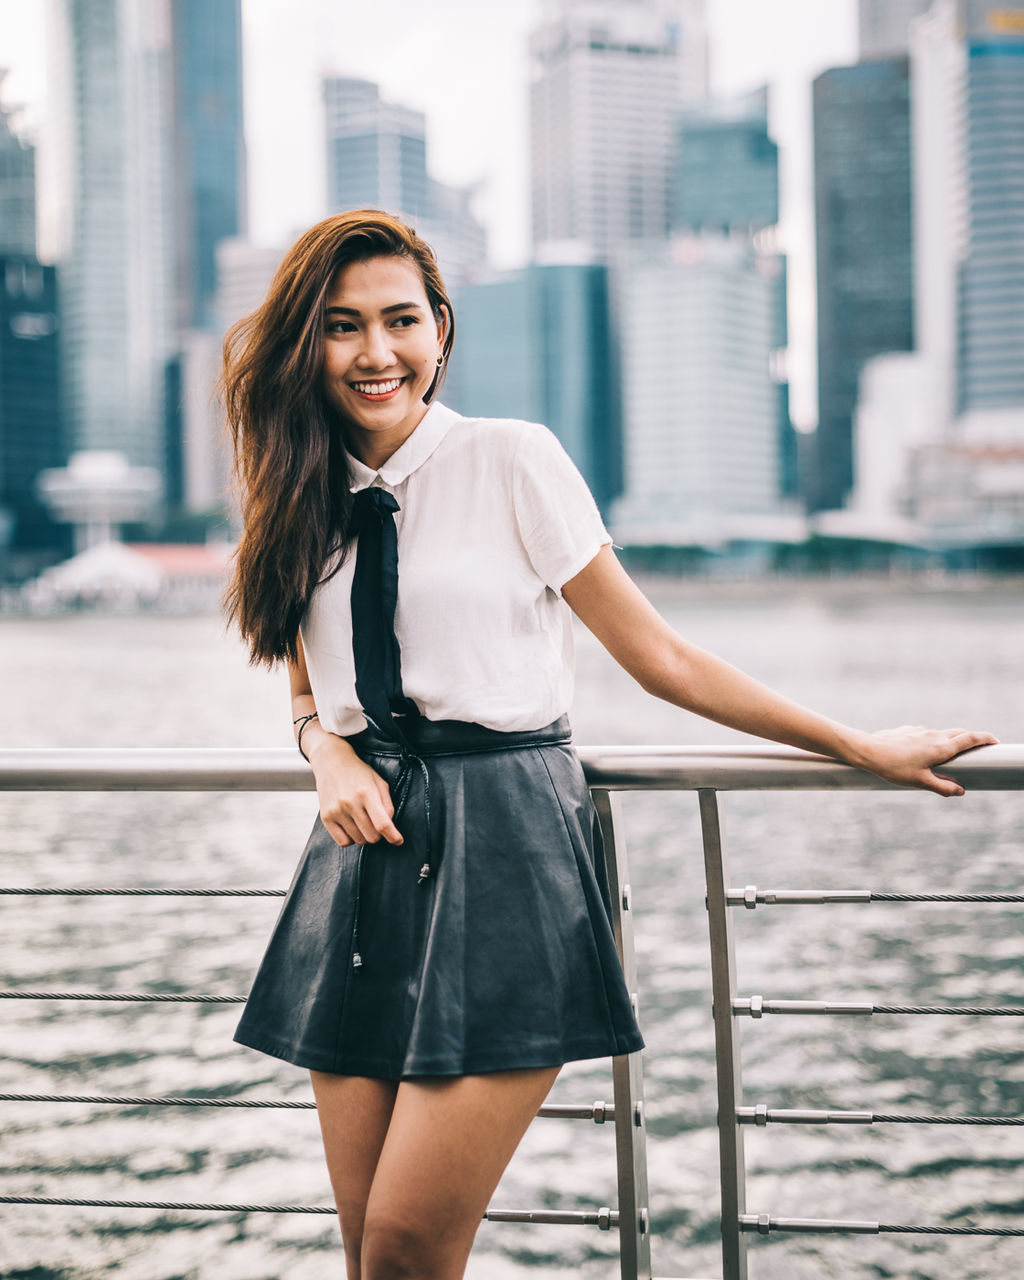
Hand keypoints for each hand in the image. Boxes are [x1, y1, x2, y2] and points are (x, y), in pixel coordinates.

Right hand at [305, 733, 402, 846]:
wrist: (332, 762)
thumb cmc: (358, 772)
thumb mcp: (379, 782)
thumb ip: (387, 804)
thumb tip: (390, 826)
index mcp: (367, 793)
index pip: (382, 824)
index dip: (393, 836)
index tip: (398, 841)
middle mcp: (350, 803)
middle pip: (371, 836)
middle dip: (378, 834)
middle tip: (376, 823)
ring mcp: (336, 811)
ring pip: (358, 840)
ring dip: (364, 835)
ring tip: (362, 820)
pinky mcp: (326, 817)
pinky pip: (343, 842)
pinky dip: (351, 839)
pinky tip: (352, 827)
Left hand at [855, 725, 998, 796]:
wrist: (867, 751)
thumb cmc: (893, 768)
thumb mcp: (920, 782)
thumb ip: (942, 787)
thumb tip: (960, 791)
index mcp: (941, 747)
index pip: (970, 739)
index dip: (985, 739)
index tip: (995, 742)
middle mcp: (933, 735)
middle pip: (959, 734)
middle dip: (971, 740)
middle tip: (978, 749)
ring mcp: (919, 730)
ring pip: (941, 734)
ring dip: (949, 742)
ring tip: (947, 758)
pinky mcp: (907, 730)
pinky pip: (925, 735)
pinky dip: (930, 742)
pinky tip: (920, 755)